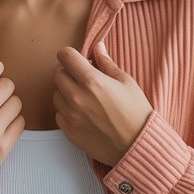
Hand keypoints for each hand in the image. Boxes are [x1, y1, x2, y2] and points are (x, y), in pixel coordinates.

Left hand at [52, 41, 152, 166]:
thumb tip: (97, 47)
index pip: (65, 56)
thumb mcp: (127, 82)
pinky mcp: (69, 132)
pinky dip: (68, 111)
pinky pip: (59, 114)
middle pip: (58, 74)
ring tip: (86, 99)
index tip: (78, 60)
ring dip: (67, 93)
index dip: (71, 56)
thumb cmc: (136, 113)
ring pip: (56, 95)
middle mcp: (77, 97)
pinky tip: (84, 114)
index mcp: (92, 81)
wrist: (137, 146)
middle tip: (85, 80)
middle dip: (69, 73)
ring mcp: (71, 116)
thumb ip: (107, 63)